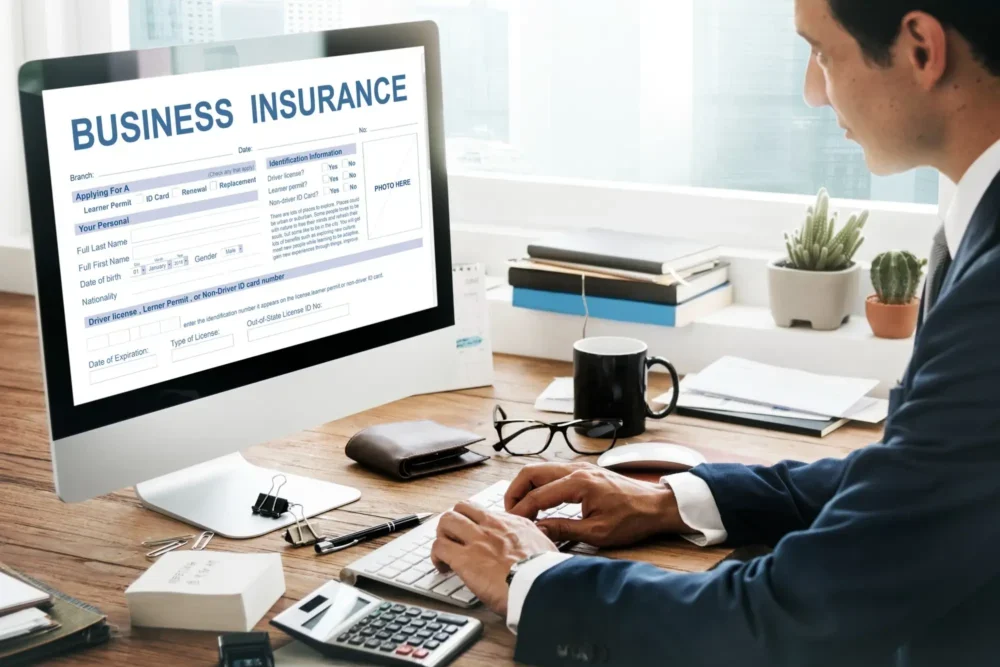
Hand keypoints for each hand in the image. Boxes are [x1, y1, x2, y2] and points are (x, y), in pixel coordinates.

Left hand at [430, 501, 557, 616]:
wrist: (540, 585)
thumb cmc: (545, 573)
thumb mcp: (546, 547)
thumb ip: (535, 542)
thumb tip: (536, 545)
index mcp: (513, 523)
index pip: (484, 512)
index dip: (474, 522)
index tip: (474, 534)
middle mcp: (492, 526)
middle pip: (462, 508)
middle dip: (454, 522)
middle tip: (454, 539)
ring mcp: (477, 540)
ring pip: (446, 521)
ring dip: (442, 536)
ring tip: (445, 552)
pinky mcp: (464, 559)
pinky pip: (439, 547)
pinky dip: (436, 556)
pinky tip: (442, 567)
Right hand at [504, 462, 689, 547]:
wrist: (656, 506)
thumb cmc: (633, 519)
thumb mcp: (597, 532)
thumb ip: (564, 530)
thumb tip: (538, 531)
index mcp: (578, 483)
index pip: (537, 495)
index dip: (521, 511)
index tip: (512, 524)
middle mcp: (576, 469)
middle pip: (531, 472)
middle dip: (515, 492)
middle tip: (510, 513)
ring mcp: (580, 467)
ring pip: (540, 470)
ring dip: (526, 487)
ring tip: (521, 509)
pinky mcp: (584, 471)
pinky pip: (552, 473)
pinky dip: (539, 484)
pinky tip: (539, 502)